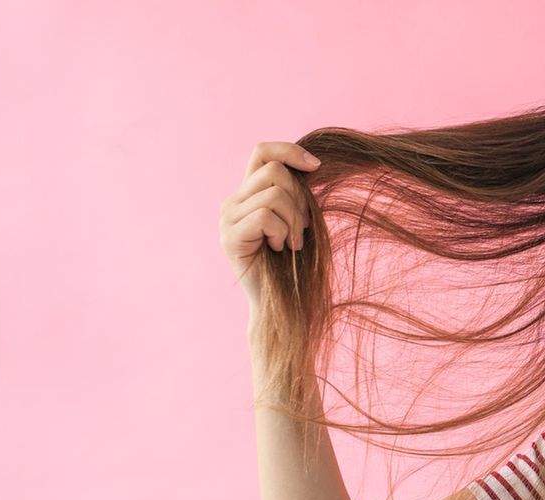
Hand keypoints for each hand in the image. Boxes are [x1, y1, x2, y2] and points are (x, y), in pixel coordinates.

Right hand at [218, 141, 320, 308]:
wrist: (280, 303)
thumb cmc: (295, 263)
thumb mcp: (300, 220)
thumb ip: (297, 194)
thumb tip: (313, 165)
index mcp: (250, 194)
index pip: (262, 152)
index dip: (290, 151)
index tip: (317, 167)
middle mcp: (233, 201)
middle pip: (273, 171)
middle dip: (299, 198)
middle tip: (303, 228)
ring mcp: (227, 217)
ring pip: (273, 194)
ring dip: (293, 221)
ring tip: (291, 244)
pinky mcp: (229, 235)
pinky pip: (265, 216)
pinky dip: (281, 232)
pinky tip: (278, 249)